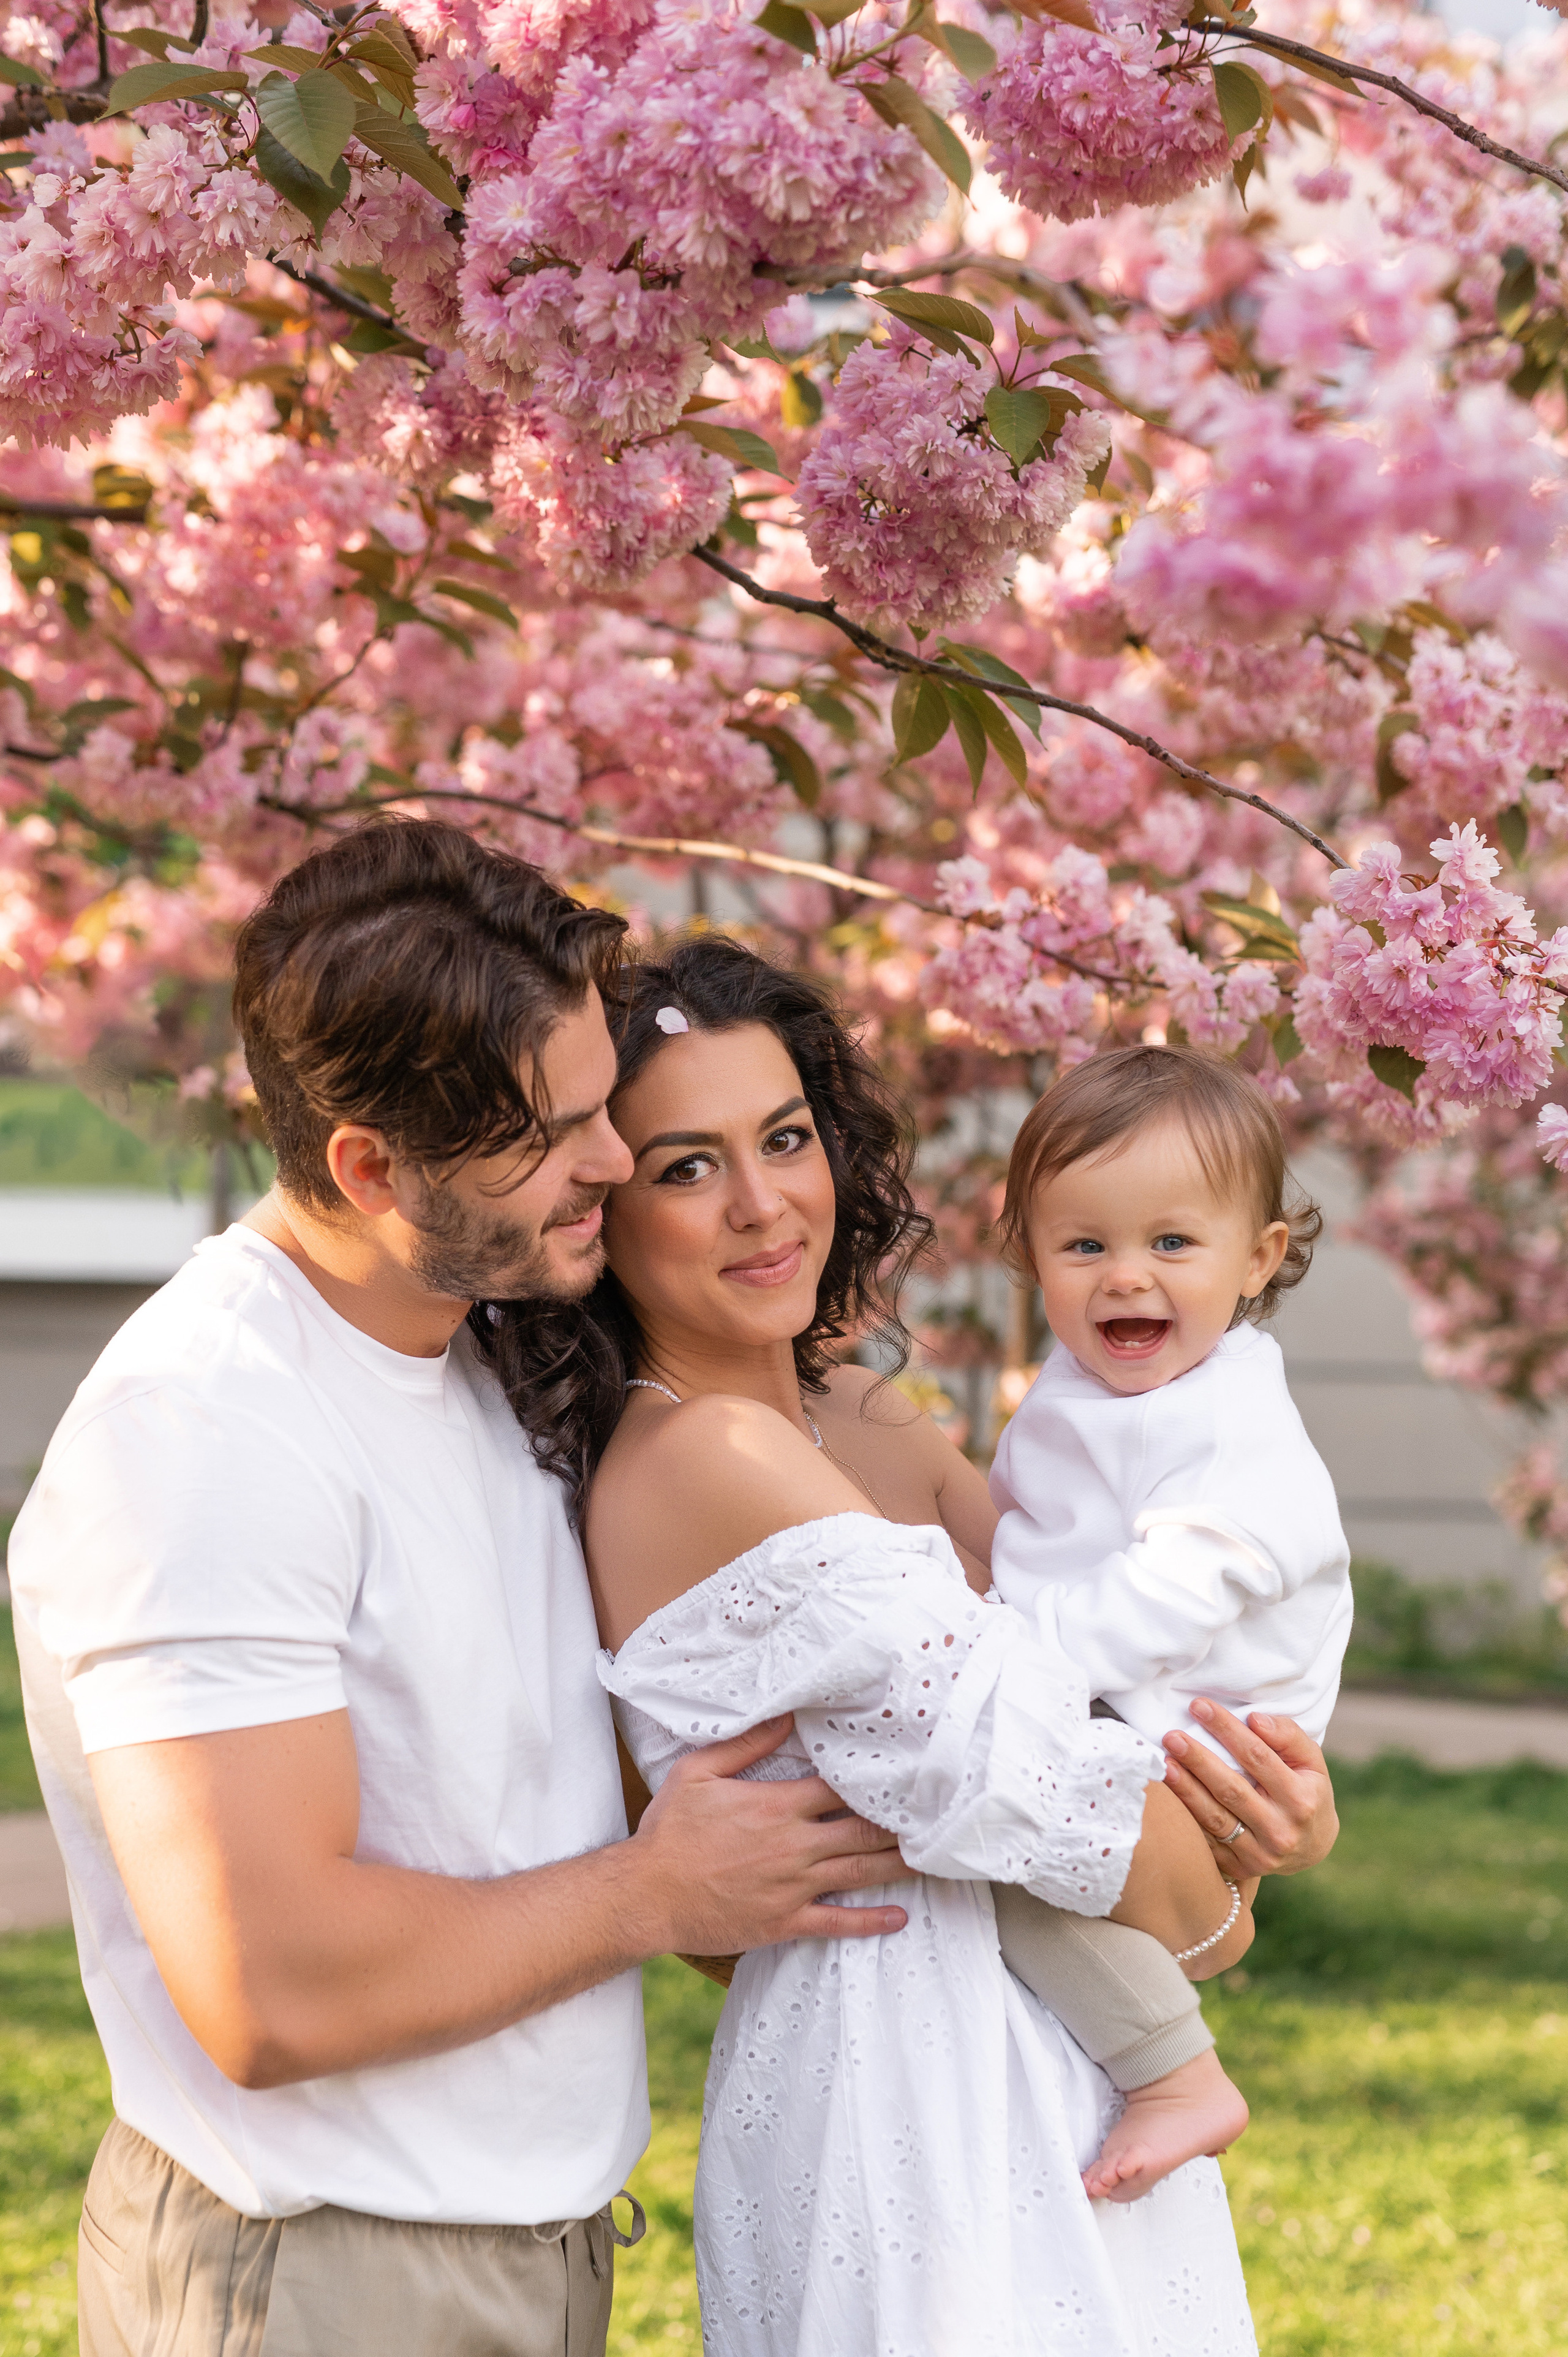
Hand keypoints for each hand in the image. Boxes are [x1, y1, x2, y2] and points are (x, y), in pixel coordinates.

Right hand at [631, 1715, 909, 1953]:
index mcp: (776, 1806)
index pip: (839, 1789)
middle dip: (898, 1822)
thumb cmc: (669, 1831)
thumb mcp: (697, 1773)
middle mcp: (794, 1845)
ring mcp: (793, 1887)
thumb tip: (786, 1717)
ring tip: (931, 1858)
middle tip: (933, 1816)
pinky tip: (898, 1916)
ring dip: (896, 1864)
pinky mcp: (785, 1922)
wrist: (647, 1895)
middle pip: (861, 1830)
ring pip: (858, 1872)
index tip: (903, 1774)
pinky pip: (837, 1922)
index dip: (874, 1782)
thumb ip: (746, 1744)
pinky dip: (871, 1921)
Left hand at [1161, 1699, 1338, 1881]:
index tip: (1199, 1707)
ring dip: (1185, 1789)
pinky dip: (1185, 1817)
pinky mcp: (1240, 1869)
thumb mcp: (1311, 1762)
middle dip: (1198, 1760)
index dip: (1227, 1730)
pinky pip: (1206, 1840)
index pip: (1258, 1758)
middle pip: (1231, 1790)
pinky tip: (1167, 1797)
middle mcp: (1281, 1831)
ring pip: (1214, 1818)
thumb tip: (1255, 1719)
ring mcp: (1260, 1855)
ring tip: (1164, 1763)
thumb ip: (1288, 1736)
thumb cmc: (1307, 1790)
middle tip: (1172, 1736)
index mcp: (1301, 1800)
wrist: (1311, 1847)